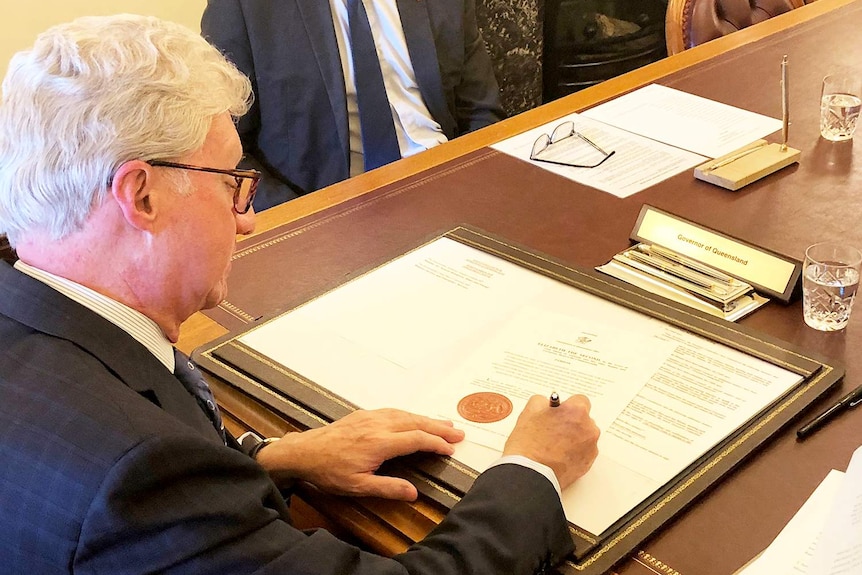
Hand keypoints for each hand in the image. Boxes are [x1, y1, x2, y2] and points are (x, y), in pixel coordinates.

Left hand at [255, 408, 464, 500]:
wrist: (304, 453)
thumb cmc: (329, 471)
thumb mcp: (358, 486)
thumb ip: (388, 488)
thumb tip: (413, 493)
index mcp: (379, 443)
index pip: (416, 439)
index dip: (436, 443)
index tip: (450, 449)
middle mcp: (378, 425)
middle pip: (415, 422)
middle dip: (438, 427)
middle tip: (458, 432)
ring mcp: (370, 417)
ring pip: (405, 414)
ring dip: (426, 419)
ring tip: (443, 424)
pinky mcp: (362, 415)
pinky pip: (392, 411)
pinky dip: (409, 414)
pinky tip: (414, 418)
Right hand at [503, 394, 599, 489]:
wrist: (530, 473)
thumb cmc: (529, 444)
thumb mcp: (529, 411)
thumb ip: (542, 401)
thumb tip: (547, 404)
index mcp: (576, 411)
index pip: (580, 400)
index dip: (567, 406)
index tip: (560, 412)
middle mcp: (588, 428)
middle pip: (584, 419)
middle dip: (571, 422)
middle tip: (553, 429)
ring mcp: (590, 448)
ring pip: (584, 437)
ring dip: (574, 438)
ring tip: (554, 445)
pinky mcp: (588, 464)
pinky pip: (583, 452)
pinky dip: (574, 452)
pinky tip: (558, 455)